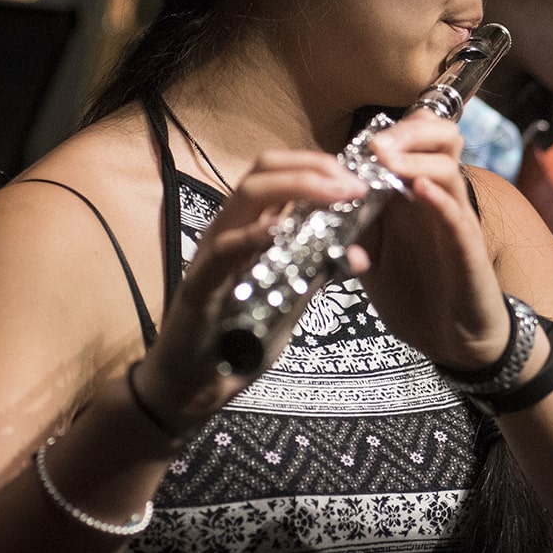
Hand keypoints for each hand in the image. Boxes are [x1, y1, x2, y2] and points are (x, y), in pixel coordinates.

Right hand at [137, 149, 369, 433]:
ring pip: (245, 196)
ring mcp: (211, 253)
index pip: (279, 175)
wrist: (192, 387)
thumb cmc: (238, 340)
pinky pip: (224, 251)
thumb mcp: (289, 300)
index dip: (318, 165)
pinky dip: (253, 236)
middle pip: (263, 171)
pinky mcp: (199, 284)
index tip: (357, 178)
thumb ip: (316, 273)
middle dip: (313, 167)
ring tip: (336, 193)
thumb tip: (360, 255)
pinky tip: (281, 230)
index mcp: (249, 229)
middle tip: (353, 184)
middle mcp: (229, 230)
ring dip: (296, 187)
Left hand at [361, 112, 517, 369]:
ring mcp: (456, 221)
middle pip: (443, 138)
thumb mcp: (372, 259)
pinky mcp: (468, 249)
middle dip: (410, 131)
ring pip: (449, 170)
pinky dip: (439, 200)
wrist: (453, 339)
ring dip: (417, 160)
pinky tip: (419, 191)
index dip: (394, 131)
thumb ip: (351, 231)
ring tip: (387, 160)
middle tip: (377, 145)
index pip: (417, 141)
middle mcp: (439, 199)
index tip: (360, 144)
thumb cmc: (417, 295)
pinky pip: (458, 216)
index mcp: (415, 196)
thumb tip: (316, 209)